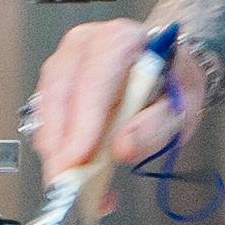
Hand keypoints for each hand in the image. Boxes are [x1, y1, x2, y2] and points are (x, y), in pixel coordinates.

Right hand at [24, 19, 189, 179]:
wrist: (166, 70)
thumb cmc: (171, 85)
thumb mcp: (180, 107)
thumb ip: (155, 127)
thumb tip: (122, 148)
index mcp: (121, 40)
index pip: (94, 81)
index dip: (81, 123)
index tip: (76, 159)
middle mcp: (86, 43)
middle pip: (60, 94)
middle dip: (60, 144)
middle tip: (66, 184)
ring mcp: (65, 59)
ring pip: (46, 107)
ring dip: (54, 149)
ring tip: (69, 183)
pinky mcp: (54, 82)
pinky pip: (44, 116)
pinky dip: (54, 147)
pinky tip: (68, 169)